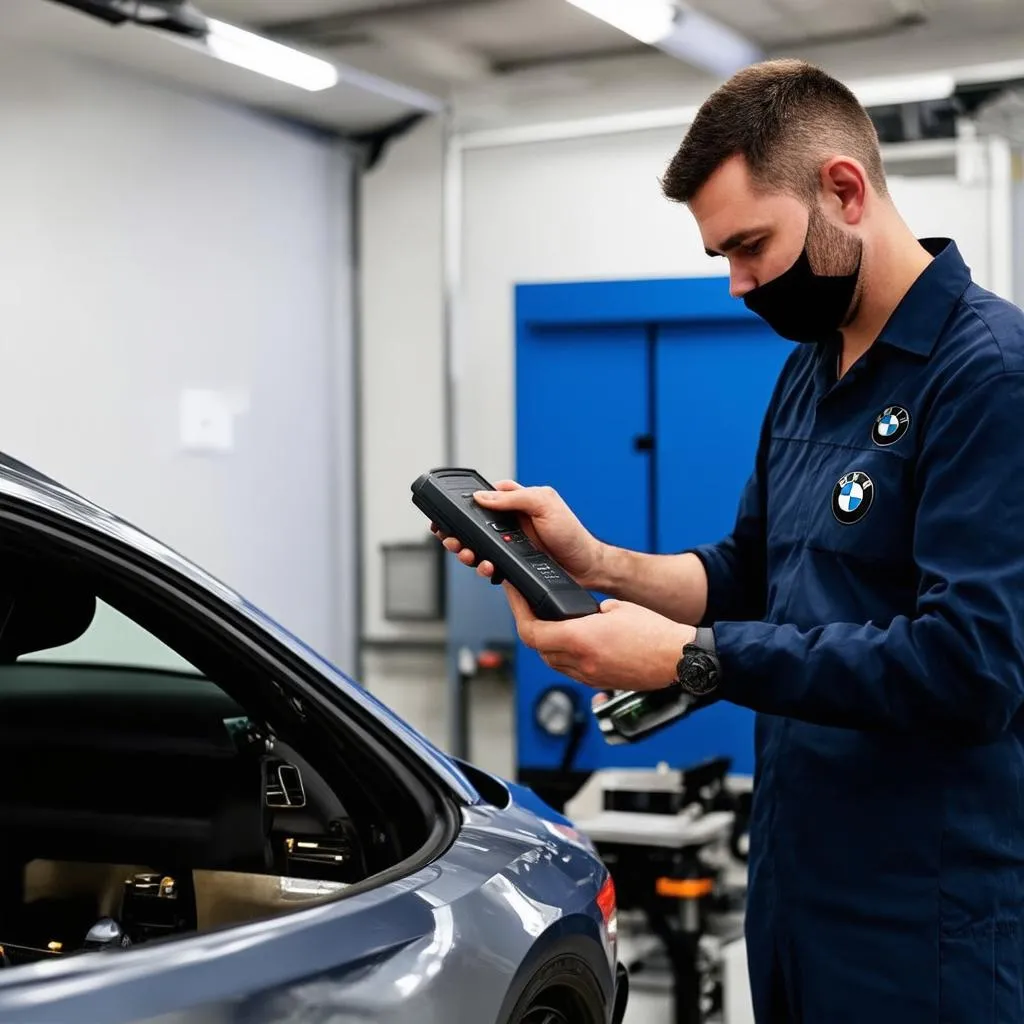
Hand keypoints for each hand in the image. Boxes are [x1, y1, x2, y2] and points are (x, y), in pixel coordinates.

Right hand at [431, 480, 604, 588]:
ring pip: (477, 548)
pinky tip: (488, 567)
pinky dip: (484, 568)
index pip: (483, 499)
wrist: (586, 566)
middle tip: (452, 539)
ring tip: (468, 554)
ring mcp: (509, 545)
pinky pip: (489, 566)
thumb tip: (482, 496)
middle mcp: (509, 524)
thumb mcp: (545, 504)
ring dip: (467, 551)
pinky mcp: (511, 565)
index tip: (446, 513)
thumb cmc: (571, 532)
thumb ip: (514, 498)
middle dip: (457, 533)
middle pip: (472, 526)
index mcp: (516, 503)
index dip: (463, 505)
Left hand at [503, 583, 694, 691]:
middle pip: (538, 648)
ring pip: (552, 662)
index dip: (519, 613)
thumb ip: (590, 610)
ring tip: (549, 624)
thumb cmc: (655, 633)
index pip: (532, 632)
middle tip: (529, 608)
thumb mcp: (617, 607)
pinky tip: (571, 644)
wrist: (679, 660)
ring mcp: (590, 676)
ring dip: (545, 644)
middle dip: (530, 627)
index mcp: (582, 639)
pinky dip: (564, 657)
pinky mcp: (600, 684)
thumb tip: (578, 613)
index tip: (516, 597)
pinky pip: (570, 671)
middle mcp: (582, 662)